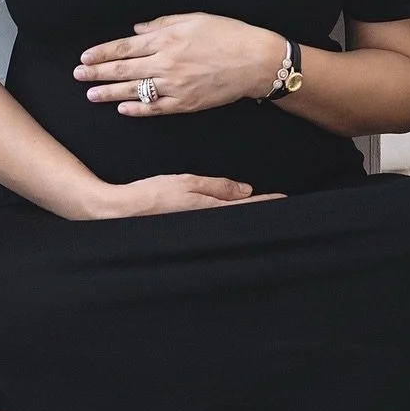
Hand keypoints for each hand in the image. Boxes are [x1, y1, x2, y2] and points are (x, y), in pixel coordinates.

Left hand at [75, 13, 282, 113]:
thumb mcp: (193, 19)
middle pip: (124, 70)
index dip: (102, 53)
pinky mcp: (186, 103)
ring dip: (110, 93)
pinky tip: (122, 109)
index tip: (85, 57)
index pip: (125, 47)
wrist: (255, 61)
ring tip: (91, 94)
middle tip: (78, 75)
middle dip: (98, 73)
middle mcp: (167, 63)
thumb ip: (162, 24)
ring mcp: (176, 86)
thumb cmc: (227, 34)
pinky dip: (138, 109)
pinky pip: (156, 108)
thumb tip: (137, 30)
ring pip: (135, 91)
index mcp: (167, 39)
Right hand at [91, 174, 280, 217]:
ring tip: (261, 205)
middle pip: (241, 218)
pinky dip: (228, 215)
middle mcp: (208, 224)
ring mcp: (199, 228)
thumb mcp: (188, 183)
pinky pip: (217, 222)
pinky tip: (232, 210)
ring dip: (245, 213)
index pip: (246, 208)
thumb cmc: (154, 193)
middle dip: (260, 210)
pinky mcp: (191, 227)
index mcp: (210, 211)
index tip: (285, 199)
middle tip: (280, 203)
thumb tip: (247, 190)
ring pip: (230, 221)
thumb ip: (218, 187)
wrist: (124, 210)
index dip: (267, 203)